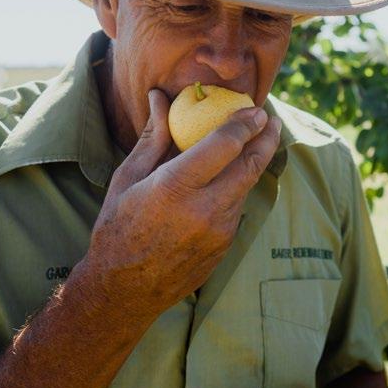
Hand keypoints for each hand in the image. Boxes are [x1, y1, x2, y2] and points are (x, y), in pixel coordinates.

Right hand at [83, 88, 281, 323]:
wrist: (123, 291)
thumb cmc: (117, 227)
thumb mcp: (128, 177)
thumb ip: (154, 136)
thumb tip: (160, 96)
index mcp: (175, 187)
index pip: (224, 145)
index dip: (244, 123)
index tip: (255, 109)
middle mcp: (203, 210)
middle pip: (251, 166)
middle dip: (266, 138)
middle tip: (270, 119)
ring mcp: (219, 232)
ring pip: (247, 187)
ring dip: (255, 162)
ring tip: (255, 141)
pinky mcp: (225, 246)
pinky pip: (237, 208)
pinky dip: (239, 187)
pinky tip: (232, 176)